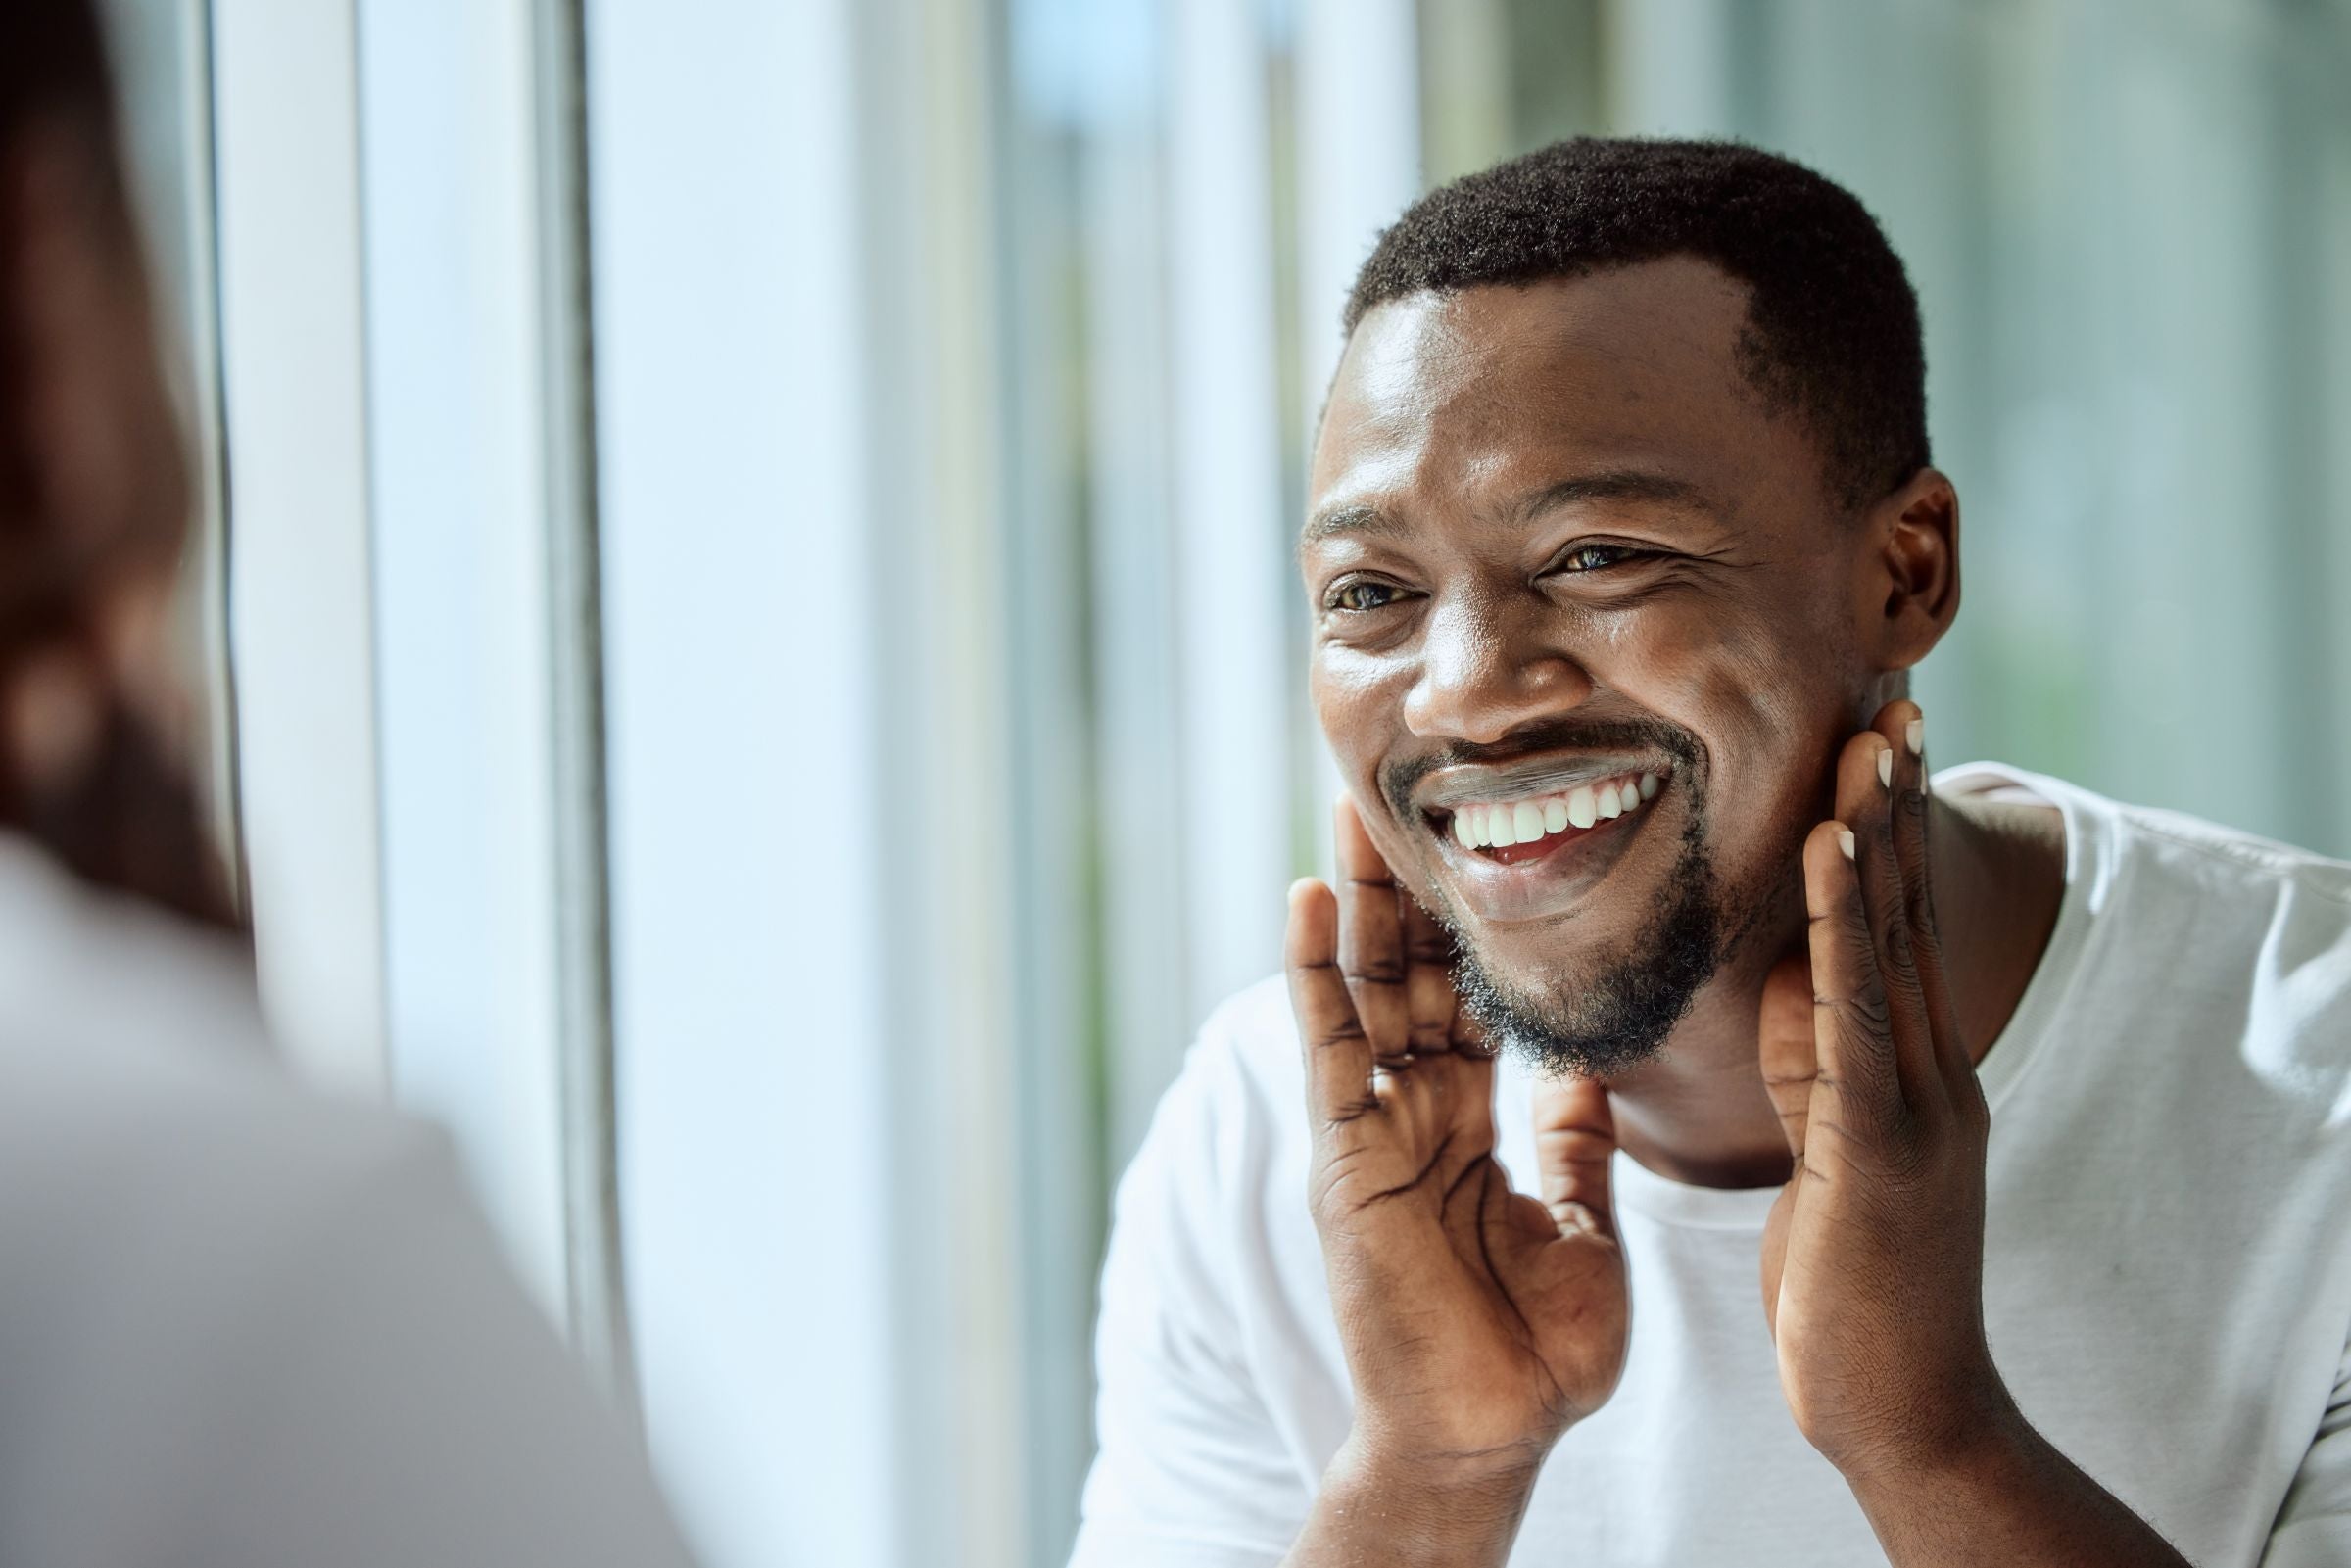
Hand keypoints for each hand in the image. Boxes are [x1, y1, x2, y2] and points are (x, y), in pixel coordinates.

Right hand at [1287, 799, 1628, 1480]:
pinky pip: (1327, 1051)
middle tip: (1417, 798)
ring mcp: (1373, 1133)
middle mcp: (1414, 1117)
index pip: (1472, 1004)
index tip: (1492, 852)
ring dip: (1357, 905)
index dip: (1479, 932)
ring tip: (1355, 816)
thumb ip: (1576, 1144)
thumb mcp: (1583, 1227)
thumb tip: (1594, 1068)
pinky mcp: (1343, 1158)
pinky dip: (1312, 974)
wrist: (1490, 1439)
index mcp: (1469, 1128)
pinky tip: (1307, 900)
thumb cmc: (1535, 1355)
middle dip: (1411, 893)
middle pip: (1410, 980)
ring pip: (1363, 994)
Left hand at [1758, 700, 2009, 1479]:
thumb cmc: (1856, 1288)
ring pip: (1889, 943)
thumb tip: (1792, 974)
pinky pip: (1856, 1011)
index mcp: (1911, 1073)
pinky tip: (1835, 848)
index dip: (1885, 833)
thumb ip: (1816, 1063)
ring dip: (1879, 833)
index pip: (1893, 930)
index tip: (1874, 741)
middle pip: (1903, 914)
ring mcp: (1915, 1105)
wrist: (1902, 1410)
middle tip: (1892, 694)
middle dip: (1896, 804)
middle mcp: (1928, 1071)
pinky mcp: (1880, 1145)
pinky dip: (1845, 922)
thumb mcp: (1831, 1153)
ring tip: (1873, 735)